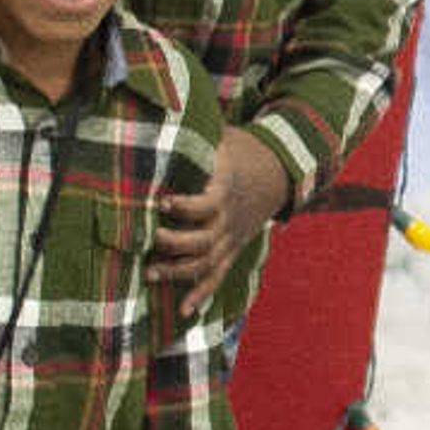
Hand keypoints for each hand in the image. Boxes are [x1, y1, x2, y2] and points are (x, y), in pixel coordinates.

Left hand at [151, 128, 290, 300]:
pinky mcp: (233, 249)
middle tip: (149, 240)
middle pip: (203, 239)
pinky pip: (218, 276)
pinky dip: (202, 295)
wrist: (280, 169)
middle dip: (174, 244)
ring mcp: (232, 238)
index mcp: (226, 189)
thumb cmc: (242, 148)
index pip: (206, 204)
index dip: (185, 206)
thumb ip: (193, 136)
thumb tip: (156, 117)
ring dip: (179, 272)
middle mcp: (229, 219)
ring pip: (206, 263)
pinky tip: (185, 312)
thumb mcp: (221, 136)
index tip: (162, 203)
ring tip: (150, 275)